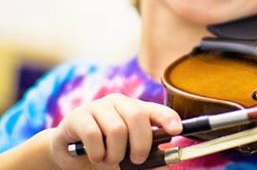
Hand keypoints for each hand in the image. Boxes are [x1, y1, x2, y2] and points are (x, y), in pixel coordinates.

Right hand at [49, 93, 181, 169]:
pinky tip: (95, 156)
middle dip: (141, 143)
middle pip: (137, 116)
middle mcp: (118, 102)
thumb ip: (147, 158)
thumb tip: (165, 163)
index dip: (168, 118)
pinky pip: (93, 135)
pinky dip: (97, 153)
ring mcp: (98, 107)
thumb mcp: (128, 153)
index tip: (177, 131)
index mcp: (135, 108)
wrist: (69, 152)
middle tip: (137, 160)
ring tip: (110, 159)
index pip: (157, 109)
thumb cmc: (105, 150)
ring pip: (116, 129)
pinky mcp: (78, 117)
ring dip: (115, 153)